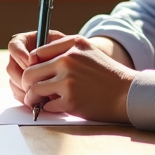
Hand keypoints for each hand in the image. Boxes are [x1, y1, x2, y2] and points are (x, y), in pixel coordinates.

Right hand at [5, 29, 66, 103]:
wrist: (74, 64)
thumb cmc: (68, 50)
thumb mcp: (61, 44)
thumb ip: (48, 49)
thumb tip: (31, 62)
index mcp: (25, 42)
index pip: (13, 46)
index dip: (20, 55)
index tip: (31, 63)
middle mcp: (19, 57)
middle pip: (11, 67)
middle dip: (23, 77)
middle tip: (37, 83)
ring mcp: (19, 72)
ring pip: (13, 81)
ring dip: (25, 89)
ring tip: (40, 92)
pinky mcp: (21, 85)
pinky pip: (17, 92)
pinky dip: (26, 97)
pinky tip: (38, 99)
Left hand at [19, 34, 134, 123]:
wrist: (127, 93)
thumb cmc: (107, 74)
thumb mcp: (88, 50)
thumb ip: (64, 50)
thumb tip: (35, 58)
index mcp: (72, 45)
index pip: (36, 53)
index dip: (31, 66)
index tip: (33, 74)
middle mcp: (68, 60)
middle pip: (30, 72)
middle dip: (26, 84)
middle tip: (29, 90)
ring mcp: (68, 81)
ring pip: (34, 90)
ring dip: (32, 98)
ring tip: (35, 101)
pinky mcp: (71, 101)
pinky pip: (47, 105)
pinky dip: (47, 108)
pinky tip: (53, 107)